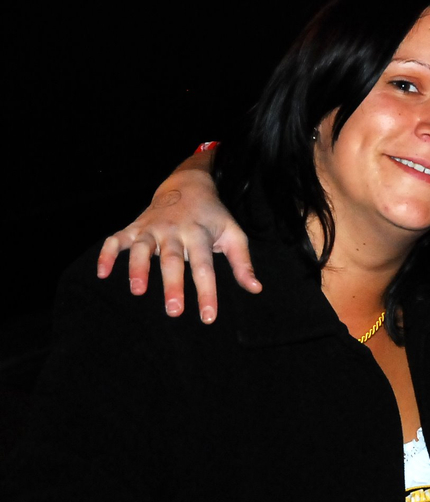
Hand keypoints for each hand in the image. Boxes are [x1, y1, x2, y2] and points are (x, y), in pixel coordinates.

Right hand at [96, 151, 260, 322]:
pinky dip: (107, 254)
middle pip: (172, 260)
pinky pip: (116, 239)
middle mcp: (174, 231)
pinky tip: (102, 274)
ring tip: (138, 291)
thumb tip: (256, 289)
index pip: (205, 267)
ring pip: (141, 248)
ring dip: (138, 268)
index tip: (208, 317)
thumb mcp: (233, 234)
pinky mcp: (134, 227)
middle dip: (172, 285)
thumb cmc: (212, 217)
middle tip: (173, 311)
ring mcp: (152, 228)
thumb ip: (242, 263)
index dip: (206, 292)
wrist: (187, 184)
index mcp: (200, 235)